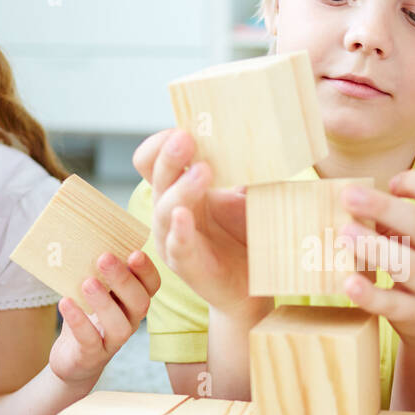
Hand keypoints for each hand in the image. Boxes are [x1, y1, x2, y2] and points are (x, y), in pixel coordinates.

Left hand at [51, 250, 159, 388]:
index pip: (151, 285)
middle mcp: (130, 320)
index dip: (147, 270)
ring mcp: (113, 341)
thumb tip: (83, 235)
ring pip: (119, 324)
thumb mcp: (93, 290)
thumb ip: (95, 271)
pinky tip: (65, 303)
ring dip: (103, 302)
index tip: (135, 252)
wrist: (73, 357)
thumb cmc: (85, 315)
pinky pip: (90, 340)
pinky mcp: (92, 355)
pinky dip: (78, 321)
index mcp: (133, 300)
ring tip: (87, 282)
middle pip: (139, 302)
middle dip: (124, 280)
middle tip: (104, 258)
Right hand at [132, 128, 249, 314]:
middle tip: (186, 138)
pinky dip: (179, 231)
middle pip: (155, 176)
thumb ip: (247, 169)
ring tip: (205, 170)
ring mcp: (172, 238)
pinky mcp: (186, 265)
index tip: (185, 128)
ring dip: (181, 187)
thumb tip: (264, 135)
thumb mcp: (248, 195)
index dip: (160, 143)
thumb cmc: (246, 236)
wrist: (254, 285)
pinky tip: (185, 216)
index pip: (150, 160)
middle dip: (168, 156)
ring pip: (164, 208)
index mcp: (179, 189)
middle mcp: (169, 211)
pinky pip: (176, 246)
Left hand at [339, 170, 414, 343]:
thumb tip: (348, 203)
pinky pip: (391, 304)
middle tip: (348, 195)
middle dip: (384, 208)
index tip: (391, 183)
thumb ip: (394, 219)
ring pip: (408, 265)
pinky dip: (370, 295)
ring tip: (344, 233)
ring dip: (375, 247)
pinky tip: (349, 283)